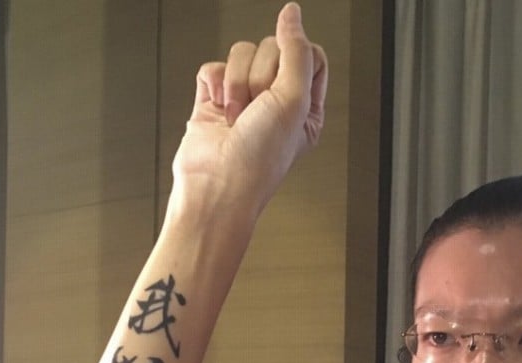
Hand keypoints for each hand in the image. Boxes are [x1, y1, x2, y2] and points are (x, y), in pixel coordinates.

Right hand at [170, 3, 327, 220]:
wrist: (215, 186)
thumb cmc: (259, 161)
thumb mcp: (294, 100)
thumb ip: (296, 51)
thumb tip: (292, 14)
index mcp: (306, 106)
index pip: (309, 54)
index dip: (294, 60)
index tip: (285, 81)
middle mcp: (276, 101)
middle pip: (272, 48)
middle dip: (261, 77)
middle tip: (257, 109)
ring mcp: (243, 98)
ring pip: (241, 53)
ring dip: (237, 84)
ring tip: (236, 116)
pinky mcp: (213, 98)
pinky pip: (213, 67)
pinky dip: (213, 85)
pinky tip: (217, 108)